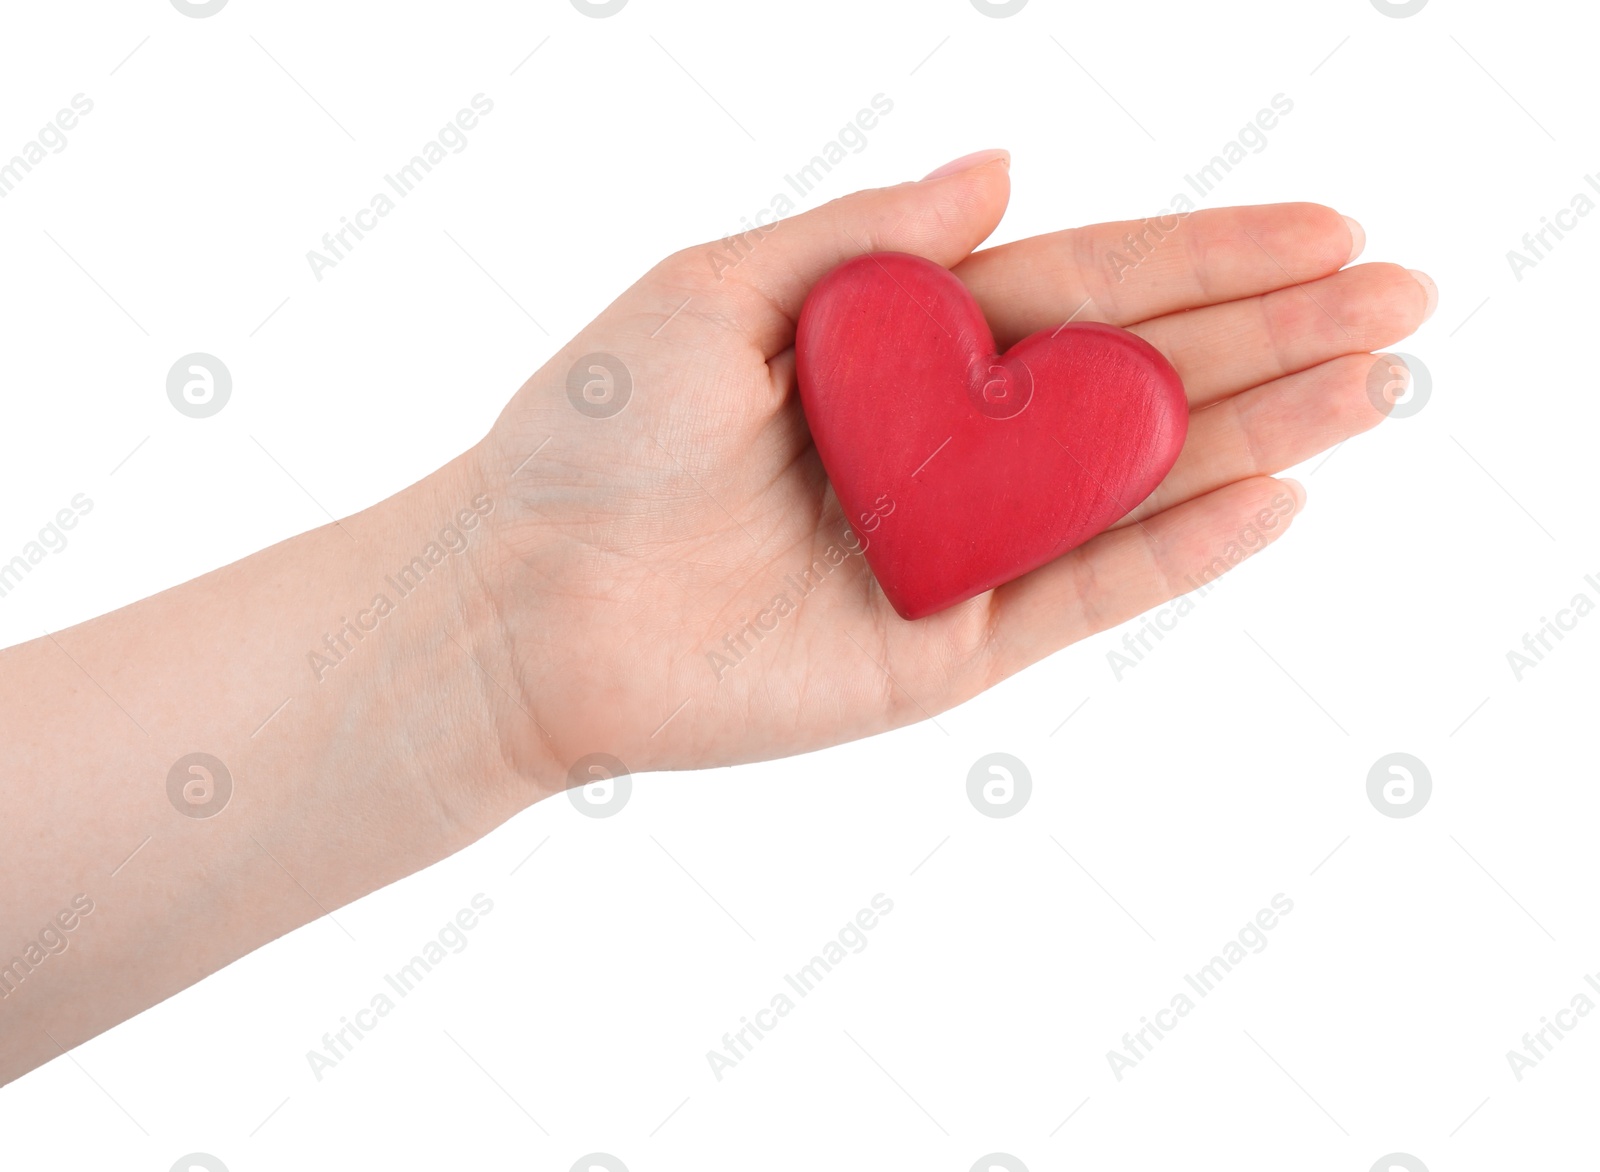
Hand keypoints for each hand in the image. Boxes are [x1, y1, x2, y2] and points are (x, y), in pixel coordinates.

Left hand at [457, 150, 1434, 796]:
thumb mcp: (718, 287)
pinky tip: (1274, 499)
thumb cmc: (592, 432)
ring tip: (1379, 387)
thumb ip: (866, 234)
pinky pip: (1082, 597)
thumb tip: (1008, 169)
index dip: (1206, 257)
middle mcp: (948, 446)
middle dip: (1275, 337)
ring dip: (1261, 437)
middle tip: (1408, 302)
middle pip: (1139, 382)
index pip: (1084, 289)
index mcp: (902, 348)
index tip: (1327, 226)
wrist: (520, 601)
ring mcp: (956, 552)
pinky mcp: (944, 653)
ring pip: (1134, 486)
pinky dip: (1178, 554)